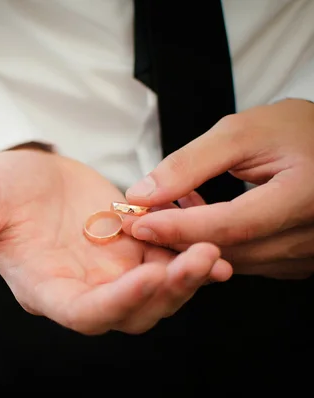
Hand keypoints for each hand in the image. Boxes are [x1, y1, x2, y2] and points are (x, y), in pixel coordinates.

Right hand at [0, 148, 230, 334]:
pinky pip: (168, 262)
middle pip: (133, 313)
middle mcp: (82, 289)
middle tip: (202, 258)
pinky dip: (191, 256)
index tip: (149, 276)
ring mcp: (110, 271)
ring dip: (189, 277)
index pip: (85, 314)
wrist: (26, 170)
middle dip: (169, 292)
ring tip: (213, 250)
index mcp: (45, 287)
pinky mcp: (131, 248)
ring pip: (158, 293)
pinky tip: (214, 238)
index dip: (118, 303)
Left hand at [124, 99, 313, 279]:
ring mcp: (307, 254)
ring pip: (232, 261)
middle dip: (176, 238)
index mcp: (305, 196)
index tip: (139, 222)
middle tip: (137, 221)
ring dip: (191, 243)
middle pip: (229, 250)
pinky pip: (244, 262)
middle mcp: (312, 235)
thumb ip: (190, 163)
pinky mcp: (298, 262)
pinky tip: (196, 220)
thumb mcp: (241, 132)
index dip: (181, 228)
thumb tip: (143, 195)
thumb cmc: (295, 130)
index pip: (233, 225)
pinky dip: (212, 245)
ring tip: (165, 211)